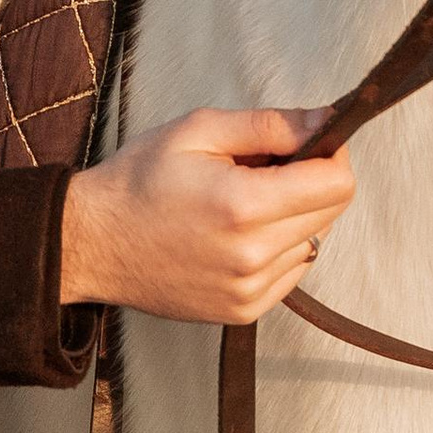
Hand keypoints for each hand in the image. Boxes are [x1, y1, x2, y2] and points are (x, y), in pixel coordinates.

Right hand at [59, 108, 355, 323]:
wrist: (94, 243)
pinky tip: (237, 232)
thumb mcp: (199, 130)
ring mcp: (250, 291)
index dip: (331, 153)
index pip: (338, 183)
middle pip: (332, 212)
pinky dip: (278, 246)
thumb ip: (270, 125)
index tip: (307, 140)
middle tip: (263, 166)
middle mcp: (254, 256)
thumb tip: (327, 121)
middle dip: (312, 180)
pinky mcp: (244, 311)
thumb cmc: (141, 178)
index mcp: (244, 206)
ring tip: (241, 201)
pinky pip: (292, 271)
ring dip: (294, 216)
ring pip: (313, 241)